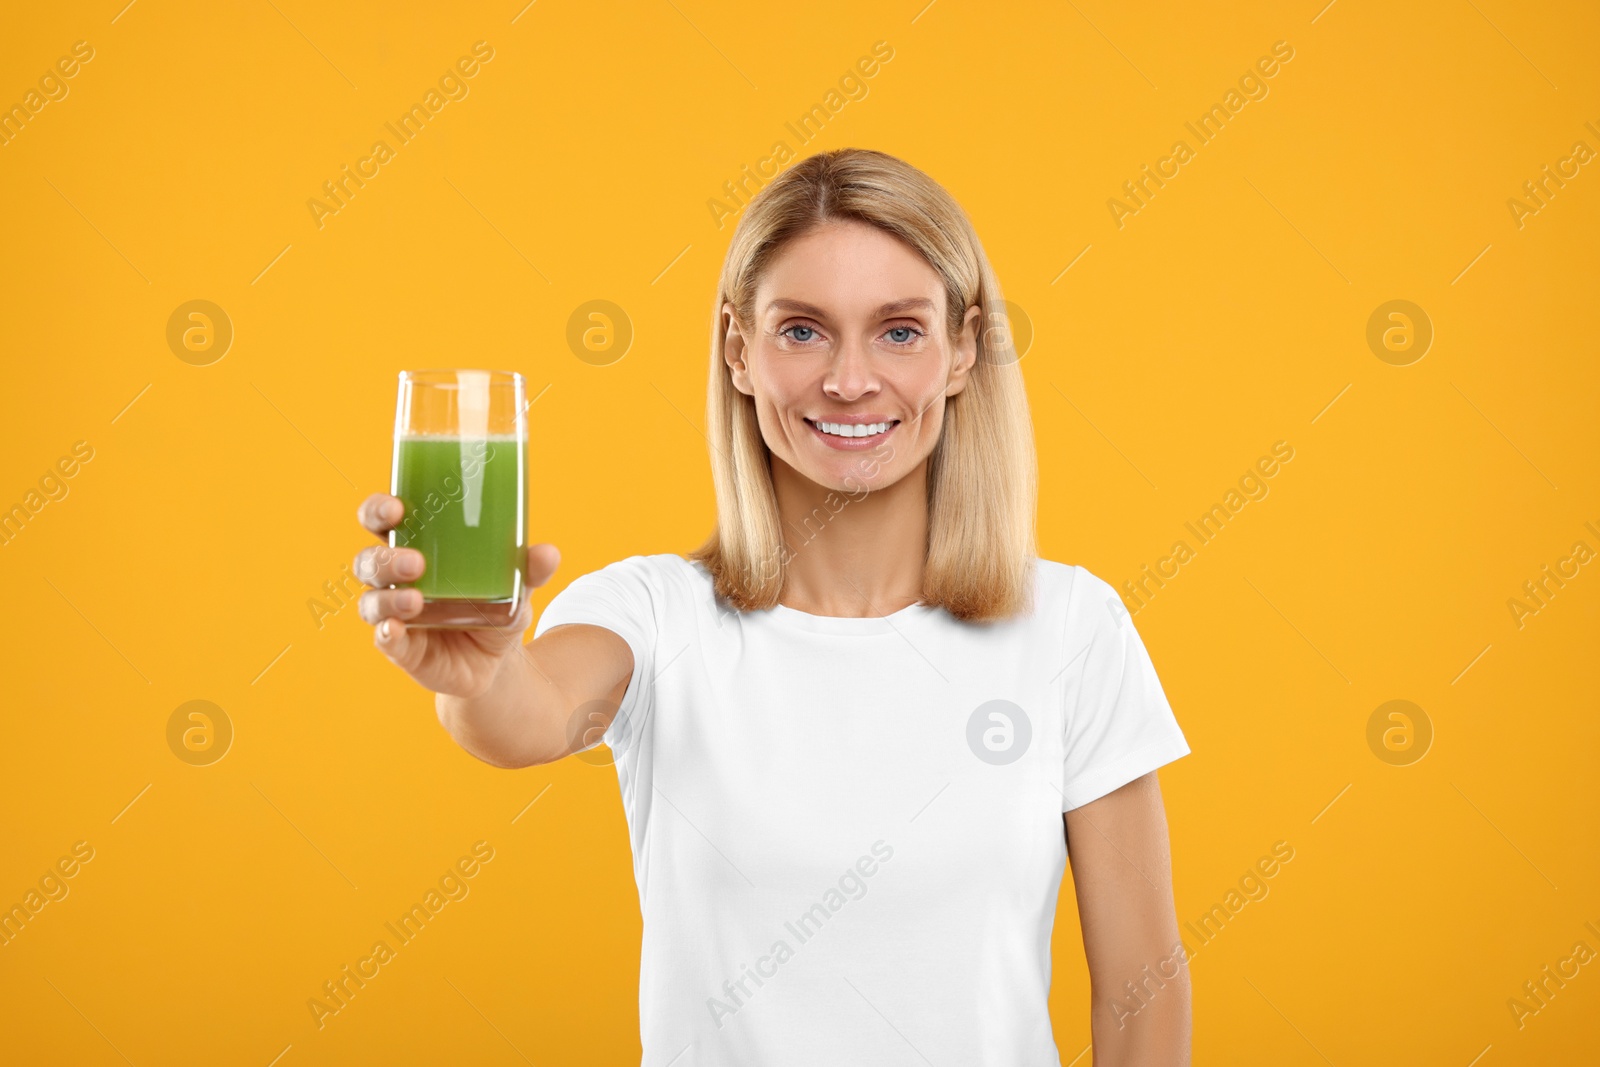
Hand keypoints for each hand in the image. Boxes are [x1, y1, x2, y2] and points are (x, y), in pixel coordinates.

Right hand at [352, 493, 560, 697]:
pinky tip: (394, 630)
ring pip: (371, 600)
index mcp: (416, 546)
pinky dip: (386, 633)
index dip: (379, 511)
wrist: (496, 661)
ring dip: (388, 598)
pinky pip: (383, 639)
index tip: (397, 507)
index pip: (382, 521)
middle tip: (416, 561)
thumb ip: (529, 569)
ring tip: (415, 600)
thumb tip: (548, 553)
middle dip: (385, 558)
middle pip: (369, 560)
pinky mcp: (401, 648)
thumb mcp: (516, 586)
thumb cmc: (495, 606)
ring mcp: (394, 614)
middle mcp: (396, 579)